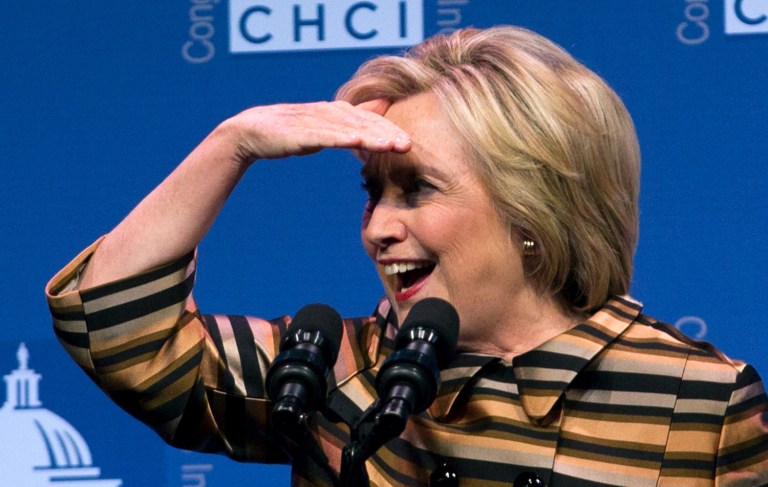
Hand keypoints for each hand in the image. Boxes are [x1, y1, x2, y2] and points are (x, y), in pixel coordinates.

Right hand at [219, 100, 411, 166]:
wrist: (254, 130)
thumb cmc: (293, 133)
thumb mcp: (325, 133)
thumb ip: (349, 134)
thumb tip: (371, 143)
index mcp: (338, 113)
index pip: (370, 121)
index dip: (391, 130)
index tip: (410, 144)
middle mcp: (330, 113)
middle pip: (364, 123)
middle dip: (388, 133)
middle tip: (409, 145)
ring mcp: (315, 121)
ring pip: (349, 128)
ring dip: (372, 136)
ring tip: (391, 145)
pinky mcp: (301, 132)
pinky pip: (324, 135)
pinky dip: (341, 137)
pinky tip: (356, 141)